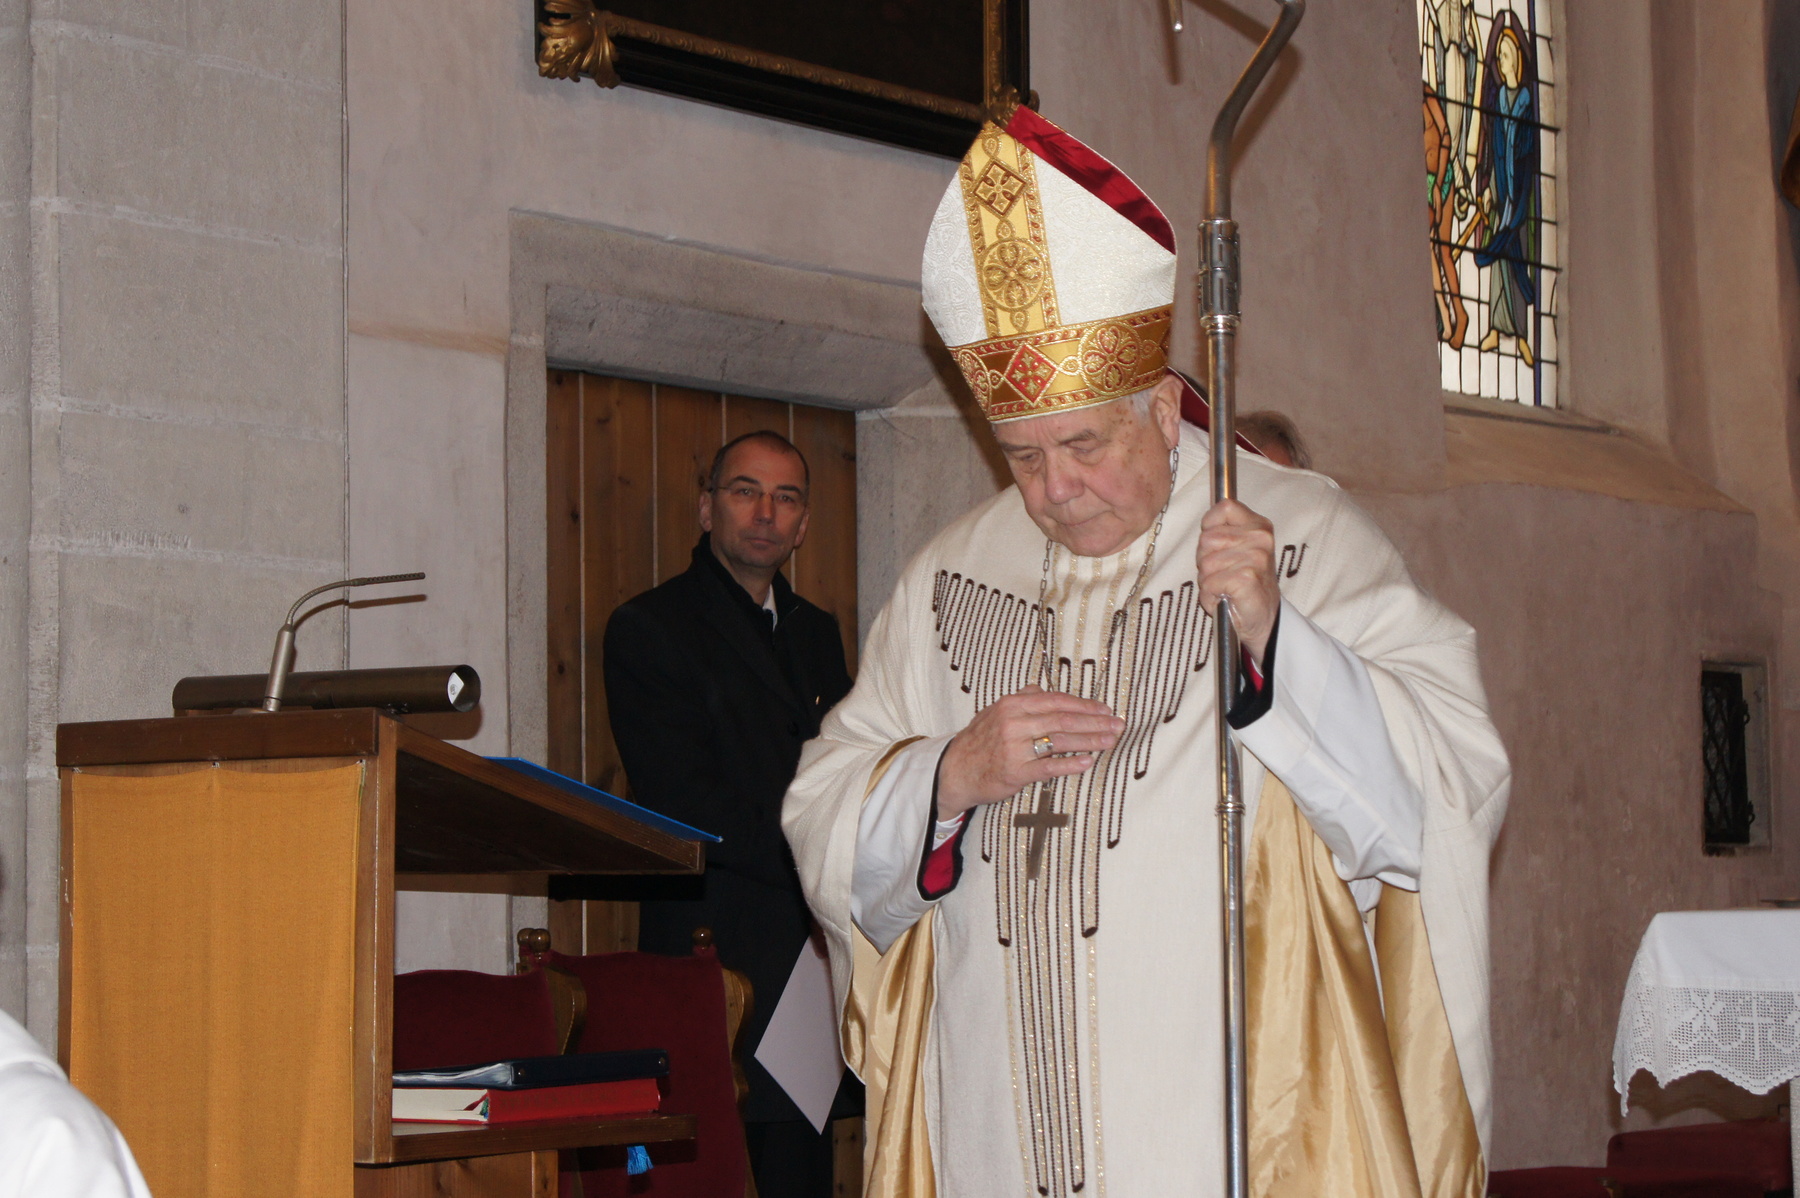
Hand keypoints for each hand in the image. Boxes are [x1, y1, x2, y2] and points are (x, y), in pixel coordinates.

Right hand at [936, 685, 1123, 819]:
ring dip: (1090, 741)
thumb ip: (1020, 699)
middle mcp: (1014, 723)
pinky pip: (1049, 767)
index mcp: (1012, 705)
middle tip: (1117, 725)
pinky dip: (1070, 764)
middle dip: (1095, 722)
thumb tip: (1039, 689)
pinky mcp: (1015, 772)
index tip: (1105, 709)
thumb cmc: (978, 741)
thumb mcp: (994, 712)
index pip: (1056, 700)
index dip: (1085, 705)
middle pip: (1063, 719)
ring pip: (1060, 741)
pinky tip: (1088, 762)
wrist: (953, 770)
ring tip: (1110, 742)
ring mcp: (1015, 748)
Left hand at [1198, 498, 1278, 659]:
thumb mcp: (1238, 549)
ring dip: (1208, 580)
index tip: (1217, 545)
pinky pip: (1208, 582)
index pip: (1224, 507)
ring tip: (1226, 587)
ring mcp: (1255, 558)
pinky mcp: (1246, 578)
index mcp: (1259, 526)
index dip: (1210, 525)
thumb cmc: (1245, 583)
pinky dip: (1210, 595)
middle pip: (1207, 538)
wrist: (1263, 619)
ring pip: (1205, 563)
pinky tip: (1225, 598)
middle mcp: (1260, 538)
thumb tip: (1205, 524)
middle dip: (1205, 559)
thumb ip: (1223, 531)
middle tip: (1224, 574)